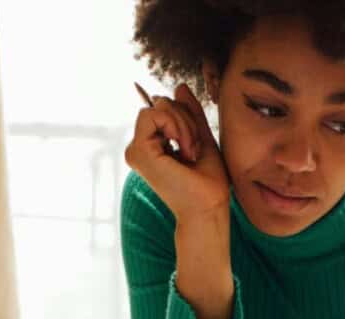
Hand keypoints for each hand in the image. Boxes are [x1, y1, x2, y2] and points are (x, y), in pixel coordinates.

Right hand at [124, 82, 229, 222]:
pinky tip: (184, 151)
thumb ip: (190, 113)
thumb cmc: (208, 181)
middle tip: (194, 151)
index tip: (195, 147)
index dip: (184, 116)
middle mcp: (139, 148)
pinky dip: (177, 126)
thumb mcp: (201, 137)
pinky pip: (155, 114)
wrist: (209, 205)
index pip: (163, 108)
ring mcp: (136, 150)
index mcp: (151, 146)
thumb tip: (180, 86)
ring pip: (159, 106)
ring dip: (184, 124)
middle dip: (185, 119)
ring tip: (190, 153)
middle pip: (161, 103)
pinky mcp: (138, 151)